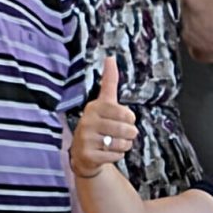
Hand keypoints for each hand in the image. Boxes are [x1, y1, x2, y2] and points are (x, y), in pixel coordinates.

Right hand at [71, 56, 138, 179]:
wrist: (83, 154)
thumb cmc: (99, 125)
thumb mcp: (104, 103)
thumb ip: (109, 82)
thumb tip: (110, 57)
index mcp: (94, 107)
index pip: (126, 113)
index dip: (129, 119)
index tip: (122, 119)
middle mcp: (87, 121)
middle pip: (127, 130)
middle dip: (129, 135)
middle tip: (120, 135)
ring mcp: (86, 139)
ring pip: (123, 144)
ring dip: (124, 146)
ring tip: (112, 143)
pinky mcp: (88, 155)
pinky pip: (116, 156)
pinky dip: (117, 156)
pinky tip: (106, 153)